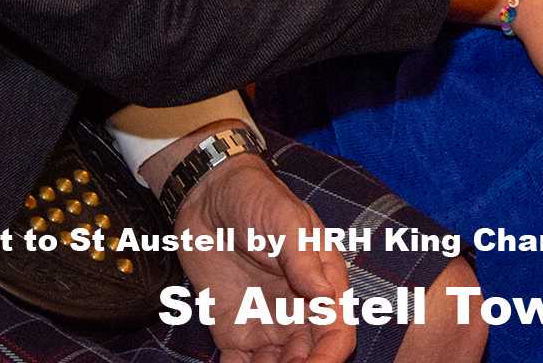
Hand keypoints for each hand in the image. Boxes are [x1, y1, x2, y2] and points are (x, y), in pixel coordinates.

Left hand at [173, 152, 353, 362]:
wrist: (207, 196)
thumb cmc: (256, 198)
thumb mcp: (285, 220)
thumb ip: (302, 258)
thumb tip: (326, 295)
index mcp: (322, 284)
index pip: (336, 332)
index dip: (329, 356)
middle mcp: (299, 311)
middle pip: (309, 357)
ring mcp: (267, 323)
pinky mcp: (234, 331)